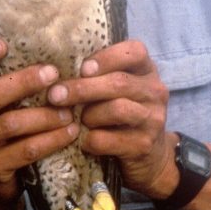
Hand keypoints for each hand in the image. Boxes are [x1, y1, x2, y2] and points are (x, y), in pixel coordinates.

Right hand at [0, 38, 79, 209]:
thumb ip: (3, 78)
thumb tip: (48, 45)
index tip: (2, 44)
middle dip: (24, 82)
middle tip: (54, 73)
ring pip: (12, 124)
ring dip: (46, 114)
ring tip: (70, 109)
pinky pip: (26, 150)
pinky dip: (52, 139)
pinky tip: (70, 131)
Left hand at [47, 40, 176, 198]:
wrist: (150, 158)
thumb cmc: (124, 115)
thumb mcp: (120, 90)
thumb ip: (101, 76)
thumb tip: (56, 71)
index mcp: (148, 71)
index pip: (135, 51)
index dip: (107, 57)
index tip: (83, 68)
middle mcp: (155, 92)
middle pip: (119, 82)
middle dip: (82, 88)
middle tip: (55, 95)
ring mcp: (153, 119)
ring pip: (116, 109)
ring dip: (89, 115)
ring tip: (78, 121)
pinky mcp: (143, 145)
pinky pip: (108, 139)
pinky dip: (89, 140)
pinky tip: (84, 141)